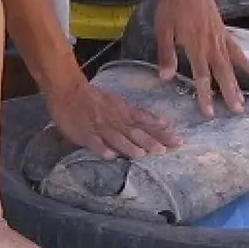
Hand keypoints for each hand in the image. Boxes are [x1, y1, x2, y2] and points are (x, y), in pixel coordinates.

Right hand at [47, 75, 179, 158]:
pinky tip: (110, 156)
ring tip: (140, 154)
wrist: (70, 90)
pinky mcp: (86, 134)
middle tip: (164, 151)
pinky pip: (95, 143)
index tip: (178, 141)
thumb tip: (161, 123)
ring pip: (117, 138)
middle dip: (150, 142)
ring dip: (128, 146)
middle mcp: (116, 121)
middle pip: (136, 133)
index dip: (163, 134)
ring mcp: (101, 128)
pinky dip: (102, 149)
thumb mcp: (121, 104)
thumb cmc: (96, 99)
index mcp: (125, 114)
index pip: (148, 125)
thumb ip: (138, 115)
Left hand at [155, 0, 248, 118]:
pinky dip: (245, 62)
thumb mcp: (163, 29)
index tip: (209, 112)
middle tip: (237, 112)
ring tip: (244, 100)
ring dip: (238, 83)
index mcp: (195, 46)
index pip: (201, 75)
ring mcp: (220, 38)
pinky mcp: (224, 31)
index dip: (205, 95)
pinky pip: (236, 50)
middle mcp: (211, 44)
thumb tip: (165, 78)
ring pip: (231, 64)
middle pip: (222, 73)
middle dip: (229, 93)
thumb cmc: (173, 5)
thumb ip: (166, 54)